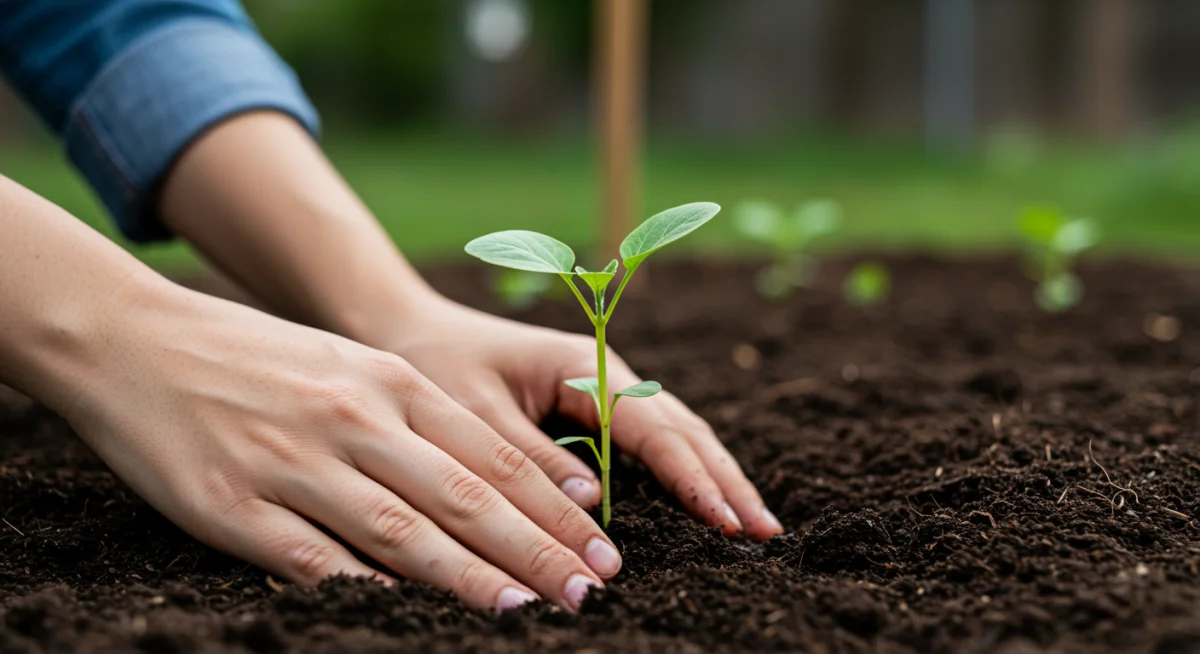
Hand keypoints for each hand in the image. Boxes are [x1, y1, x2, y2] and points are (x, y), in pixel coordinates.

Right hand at [57, 281, 621, 611]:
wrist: (134, 338)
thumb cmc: (257, 357)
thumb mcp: (350, 366)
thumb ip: (418, 417)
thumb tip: (497, 478)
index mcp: (389, 382)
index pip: (491, 455)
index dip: (552, 505)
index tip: (599, 544)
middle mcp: (353, 420)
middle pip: (464, 496)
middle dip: (536, 547)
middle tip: (590, 589)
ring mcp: (293, 464)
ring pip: (402, 532)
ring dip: (472, 577)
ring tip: (527, 610)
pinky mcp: (233, 508)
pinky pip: (315, 560)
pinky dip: (369, 591)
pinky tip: (413, 617)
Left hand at [390, 299, 783, 540]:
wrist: (413, 330)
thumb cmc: (437, 364)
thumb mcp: (473, 413)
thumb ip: (529, 457)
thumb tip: (592, 506)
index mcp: (584, 367)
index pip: (654, 428)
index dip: (693, 477)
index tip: (727, 522)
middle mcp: (607, 375)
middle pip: (682, 429)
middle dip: (724, 480)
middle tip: (766, 533)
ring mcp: (606, 389)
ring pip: (676, 433)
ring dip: (714, 475)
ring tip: (751, 523)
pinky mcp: (595, 406)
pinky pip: (652, 439)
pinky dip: (684, 469)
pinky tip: (704, 500)